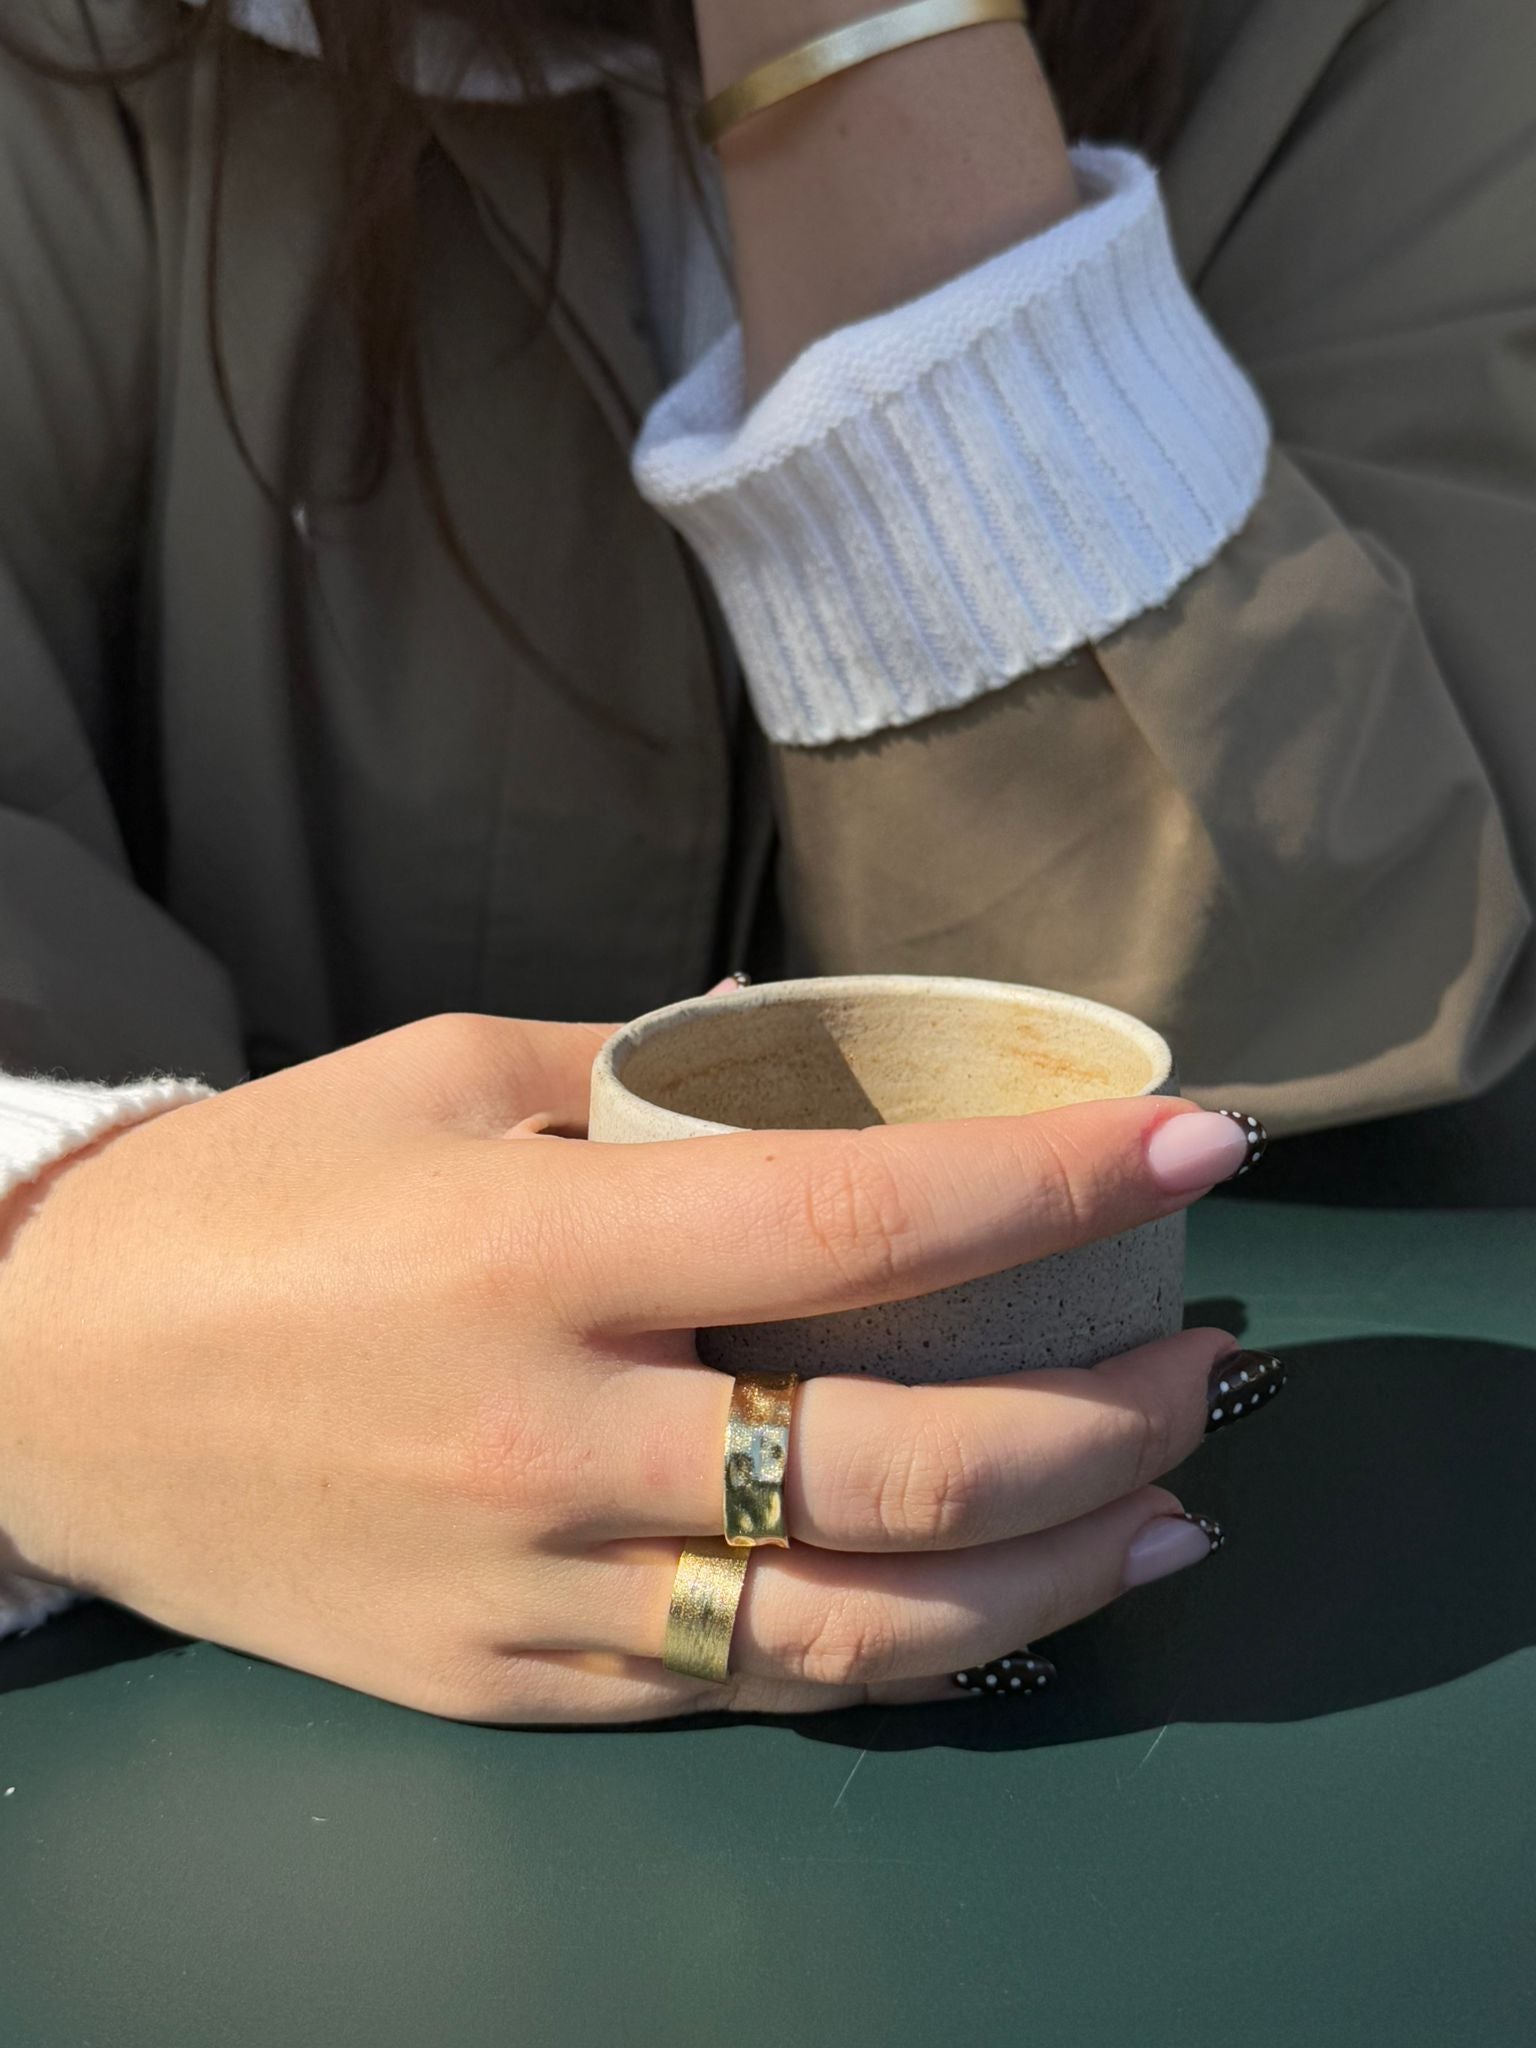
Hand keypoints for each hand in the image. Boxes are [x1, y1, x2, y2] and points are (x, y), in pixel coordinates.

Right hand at [0, 1013, 1263, 1721]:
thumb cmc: (245, 1199)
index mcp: (538, 1246)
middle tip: (1203, 1355)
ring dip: (1052, 1578)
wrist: (40, 1384)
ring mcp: (536, 1591)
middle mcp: (556, 1438)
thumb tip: (832, 1063)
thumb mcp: (440, 1073)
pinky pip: (741, 1691)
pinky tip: (985, 1607)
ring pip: (857, 1630)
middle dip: (1104, 1413)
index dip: (1060, 1183)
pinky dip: (896, 1652)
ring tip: (1166, 1516)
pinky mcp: (508, 1687)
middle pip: (906, 1465)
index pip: (862, 1219)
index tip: (1198, 1142)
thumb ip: (650, 1074)